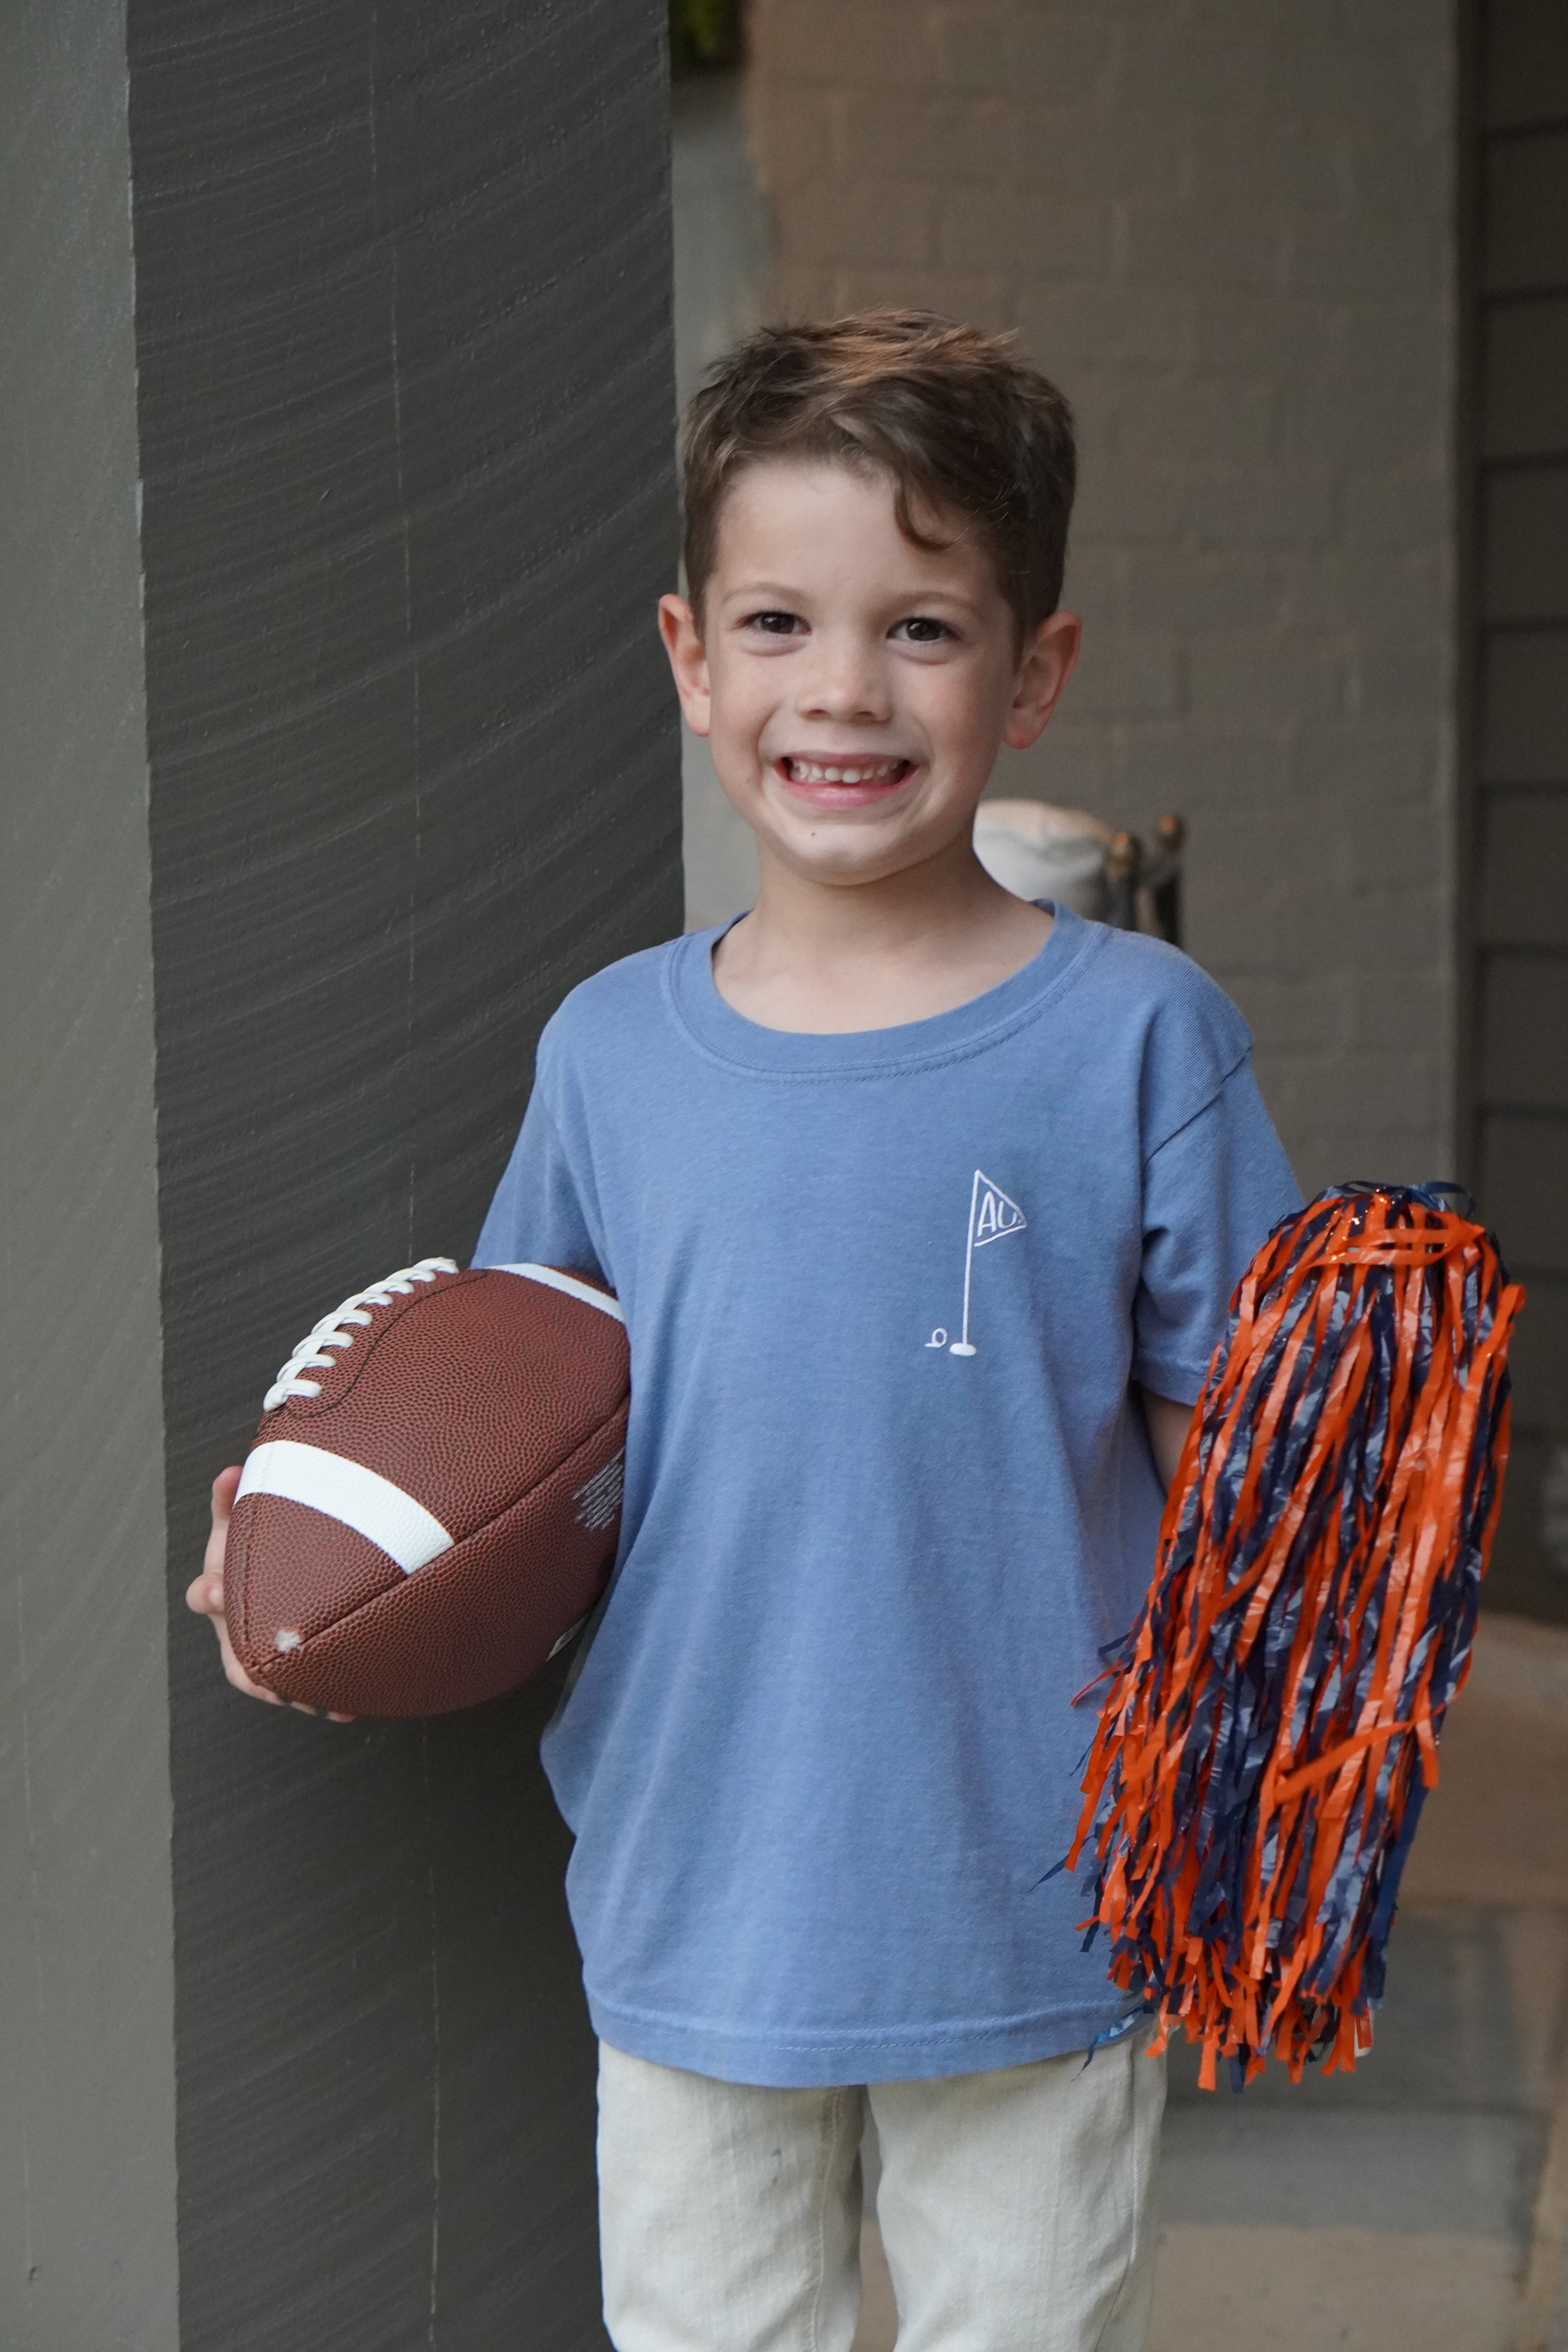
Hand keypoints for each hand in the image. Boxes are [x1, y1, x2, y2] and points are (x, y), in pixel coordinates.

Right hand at [185, 1467, 353, 1720]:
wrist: (276, 1573)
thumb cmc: (251, 1546)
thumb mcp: (237, 1521)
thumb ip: (229, 1500)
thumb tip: (229, 1471)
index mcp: (219, 1589)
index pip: (205, 1595)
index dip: (210, 1594)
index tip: (219, 1589)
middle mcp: (233, 1627)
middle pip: (233, 1655)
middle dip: (250, 1665)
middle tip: (271, 1677)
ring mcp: (258, 1652)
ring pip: (269, 1684)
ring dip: (291, 1693)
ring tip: (319, 1704)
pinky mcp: (287, 1671)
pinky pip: (302, 1690)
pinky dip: (322, 1700)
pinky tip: (346, 1709)